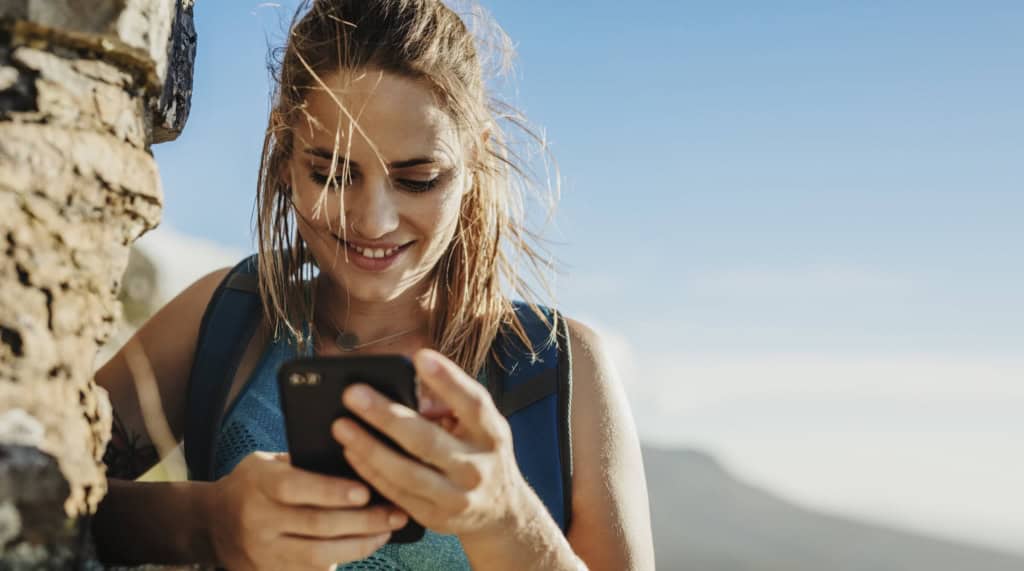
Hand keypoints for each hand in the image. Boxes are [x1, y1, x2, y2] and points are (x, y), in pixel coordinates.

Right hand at [205, 451, 409, 569]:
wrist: (212, 524)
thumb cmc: (254, 484)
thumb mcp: (267, 463)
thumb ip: (303, 463)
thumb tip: (357, 459)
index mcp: (258, 484)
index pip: (296, 488)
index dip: (331, 491)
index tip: (365, 491)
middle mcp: (259, 520)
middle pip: (316, 525)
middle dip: (363, 521)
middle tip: (395, 513)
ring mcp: (264, 552)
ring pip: (319, 555)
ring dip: (360, 544)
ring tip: (388, 530)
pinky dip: (345, 559)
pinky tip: (368, 544)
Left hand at [331, 349, 538, 539]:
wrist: (501, 511)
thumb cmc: (481, 453)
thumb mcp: (480, 425)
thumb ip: (450, 403)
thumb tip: (408, 382)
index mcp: (491, 433)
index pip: (473, 403)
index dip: (449, 380)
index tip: (421, 357)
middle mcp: (476, 466)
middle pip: (427, 440)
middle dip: (386, 416)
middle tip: (353, 394)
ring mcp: (456, 496)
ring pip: (405, 472)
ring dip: (369, 447)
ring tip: (341, 426)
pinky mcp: (435, 517)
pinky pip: (396, 493)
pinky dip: (370, 472)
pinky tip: (351, 452)